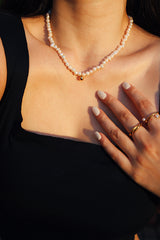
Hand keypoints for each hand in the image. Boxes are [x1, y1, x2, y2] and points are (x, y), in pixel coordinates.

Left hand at [92, 82, 159, 197]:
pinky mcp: (131, 170)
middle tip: (100, 94)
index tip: (124, 85)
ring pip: (116, 133)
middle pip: (126, 117)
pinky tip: (96, 134)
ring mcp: (137, 156)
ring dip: (104, 120)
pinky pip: (115, 154)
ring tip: (94, 110)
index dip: (134, 94)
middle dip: (112, 103)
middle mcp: (147, 141)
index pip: (145, 106)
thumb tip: (154, 109)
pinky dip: (105, 143)